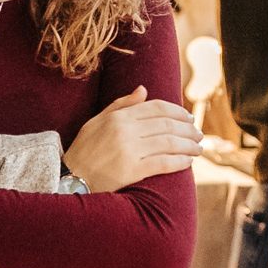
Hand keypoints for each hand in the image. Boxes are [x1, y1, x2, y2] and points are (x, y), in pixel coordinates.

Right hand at [64, 95, 203, 192]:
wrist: (69, 178)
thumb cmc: (83, 150)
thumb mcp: (96, 121)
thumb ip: (121, 105)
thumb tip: (144, 90)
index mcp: (118, 117)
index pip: (157, 108)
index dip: (177, 111)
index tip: (189, 117)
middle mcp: (125, 130)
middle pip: (167, 125)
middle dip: (188, 128)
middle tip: (199, 133)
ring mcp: (129, 150)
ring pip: (169, 143)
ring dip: (188, 145)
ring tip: (199, 148)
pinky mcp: (131, 170)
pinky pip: (163, 163)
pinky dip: (179, 161)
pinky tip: (188, 162)